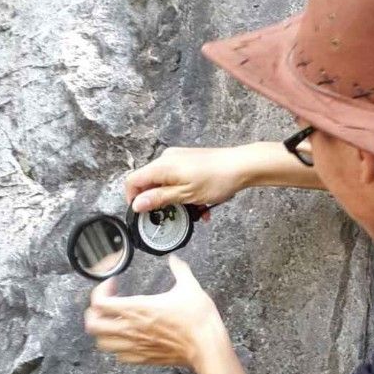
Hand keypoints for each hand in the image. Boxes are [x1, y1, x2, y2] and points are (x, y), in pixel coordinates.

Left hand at [83, 257, 223, 369]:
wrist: (206, 347)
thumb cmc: (198, 320)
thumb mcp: (189, 287)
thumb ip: (179, 270)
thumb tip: (175, 260)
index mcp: (138, 308)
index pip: (100, 302)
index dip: (100, 290)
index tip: (112, 284)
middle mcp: (131, 329)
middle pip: (93, 325)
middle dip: (93, 313)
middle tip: (105, 305)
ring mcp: (136, 346)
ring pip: (102, 343)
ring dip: (103, 332)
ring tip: (112, 323)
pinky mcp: (144, 358)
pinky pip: (120, 357)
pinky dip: (118, 347)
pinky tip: (128, 339)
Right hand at [124, 145, 252, 213]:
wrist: (241, 165)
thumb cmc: (217, 179)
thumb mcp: (185, 195)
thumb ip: (159, 199)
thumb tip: (137, 204)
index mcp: (162, 166)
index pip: (133, 181)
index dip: (132, 198)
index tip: (142, 213)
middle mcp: (166, 159)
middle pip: (149, 183)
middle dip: (160, 201)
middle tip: (173, 215)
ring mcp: (178, 158)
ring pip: (166, 183)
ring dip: (176, 199)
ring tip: (195, 210)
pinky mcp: (188, 161)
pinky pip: (178, 179)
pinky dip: (185, 192)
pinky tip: (201, 203)